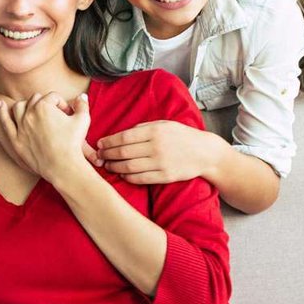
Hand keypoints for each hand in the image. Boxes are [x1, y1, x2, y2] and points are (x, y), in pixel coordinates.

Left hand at [0, 92, 92, 185]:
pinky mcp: (15, 139)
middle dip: (45, 103)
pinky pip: (5, 123)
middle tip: (54, 114)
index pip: (53, 97)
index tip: (68, 114)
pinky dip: (2, 112)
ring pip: (19, 107)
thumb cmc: (73, 143)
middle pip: (35, 99)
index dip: (62, 104)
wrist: (63, 166)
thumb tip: (81, 96)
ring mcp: (20, 126)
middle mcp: (30, 113)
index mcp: (45, 106)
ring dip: (26, 105)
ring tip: (32, 109)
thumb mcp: (83, 120)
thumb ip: (82, 105)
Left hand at [96, 120, 219, 184]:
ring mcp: (161, 162)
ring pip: (129, 167)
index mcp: (155, 130)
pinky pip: (140, 178)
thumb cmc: (181, 136)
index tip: (99, 144)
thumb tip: (119, 135)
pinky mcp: (165, 176)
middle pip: (123, 152)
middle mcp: (157, 146)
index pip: (124, 137)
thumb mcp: (164, 124)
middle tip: (98, 156)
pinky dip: (127, 177)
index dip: (108, 142)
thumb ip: (142, 128)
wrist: (205, 153)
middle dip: (107, 154)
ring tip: (107, 165)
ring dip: (114, 167)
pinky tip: (122, 174)